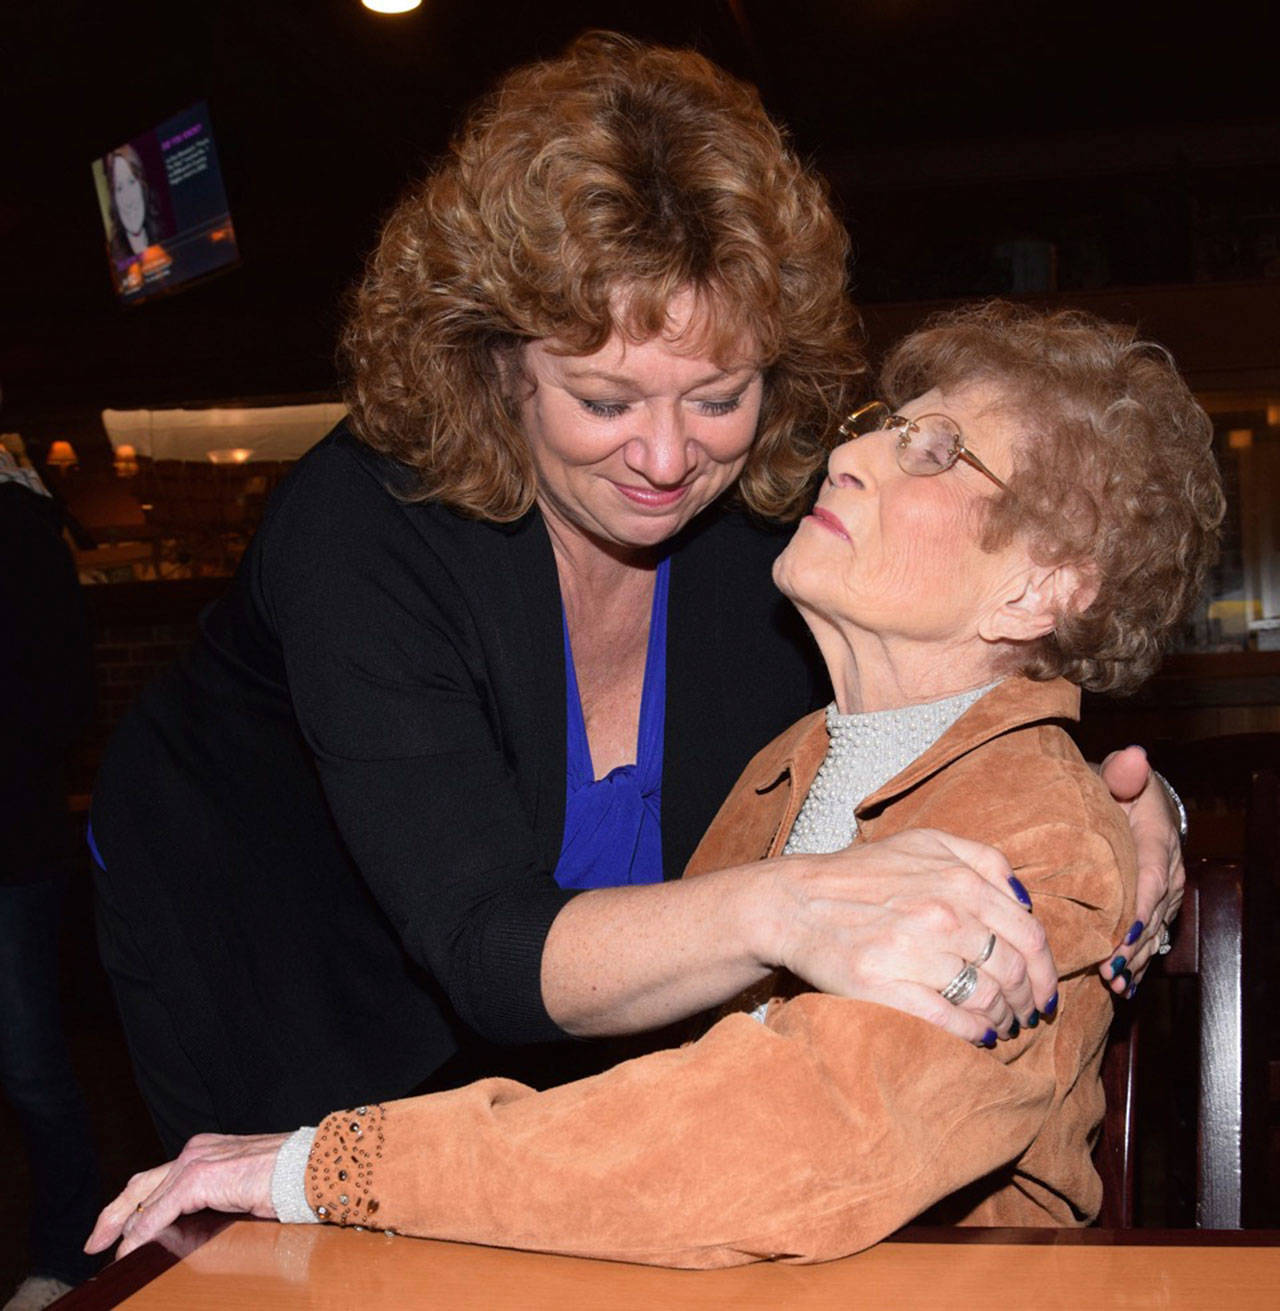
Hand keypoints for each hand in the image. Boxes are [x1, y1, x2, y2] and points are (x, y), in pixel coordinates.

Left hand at [85, 1132, 287, 1258]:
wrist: (307, 1168)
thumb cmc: (286, 1179)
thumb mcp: (240, 1188)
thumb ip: (214, 1199)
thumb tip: (188, 1229)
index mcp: (206, 1150)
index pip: (157, 1177)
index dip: (132, 1203)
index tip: (116, 1228)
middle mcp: (196, 1150)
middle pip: (140, 1185)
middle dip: (113, 1215)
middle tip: (95, 1242)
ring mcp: (195, 1161)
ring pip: (144, 1200)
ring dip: (124, 1230)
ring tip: (108, 1254)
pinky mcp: (198, 1178)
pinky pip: (157, 1213)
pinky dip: (139, 1235)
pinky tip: (129, 1251)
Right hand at [765, 828, 1056, 1045]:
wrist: (796, 902)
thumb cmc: (864, 874)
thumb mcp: (926, 843)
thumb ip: (984, 860)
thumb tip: (1028, 900)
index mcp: (959, 880)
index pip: (1030, 935)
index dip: (1046, 971)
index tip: (1045, 991)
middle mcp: (943, 914)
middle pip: (1014, 972)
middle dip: (1029, 1001)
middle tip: (1027, 1016)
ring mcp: (914, 951)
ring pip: (987, 999)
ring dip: (1003, 1020)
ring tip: (1001, 1027)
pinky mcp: (885, 985)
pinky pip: (948, 1019)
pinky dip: (972, 1034)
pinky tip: (977, 1037)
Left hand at [1097, 746, 1184, 995]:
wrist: (1129, 799)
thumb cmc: (1111, 787)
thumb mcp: (1113, 774)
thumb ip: (1121, 772)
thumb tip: (1134, 757)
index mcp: (1156, 837)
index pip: (1151, 873)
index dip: (1140, 904)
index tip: (1123, 930)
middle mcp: (1167, 868)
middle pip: (1153, 910)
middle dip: (1134, 942)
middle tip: (1109, 967)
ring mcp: (1164, 891)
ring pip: (1154, 929)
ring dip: (1135, 958)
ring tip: (1114, 982)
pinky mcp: (1155, 905)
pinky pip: (1150, 935)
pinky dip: (1138, 961)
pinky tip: (1123, 985)